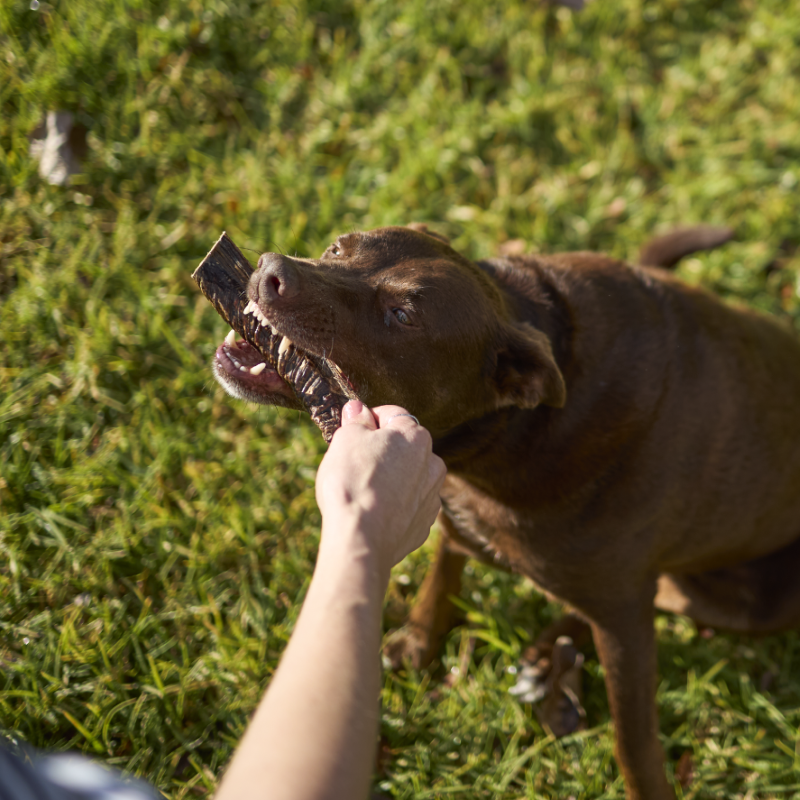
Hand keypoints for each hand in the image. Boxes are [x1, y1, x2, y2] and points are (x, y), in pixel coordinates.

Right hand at [315, 401, 446, 577]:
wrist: (360, 539)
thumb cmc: (352, 482)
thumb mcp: (346, 439)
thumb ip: (357, 420)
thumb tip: (358, 409)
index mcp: (416, 436)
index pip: (392, 415)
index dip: (368, 420)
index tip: (352, 430)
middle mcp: (432, 463)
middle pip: (404, 448)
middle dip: (382, 451)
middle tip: (355, 462)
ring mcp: (432, 496)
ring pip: (409, 478)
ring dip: (392, 478)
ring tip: (364, 490)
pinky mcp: (424, 524)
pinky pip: (409, 506)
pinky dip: (395, 506)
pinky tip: (374, 512)